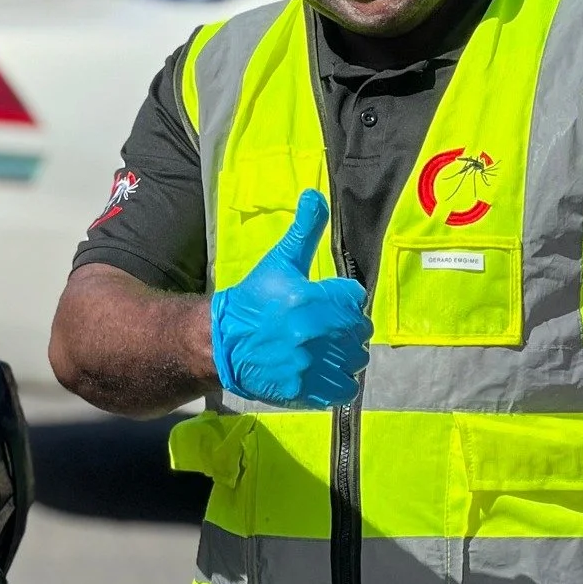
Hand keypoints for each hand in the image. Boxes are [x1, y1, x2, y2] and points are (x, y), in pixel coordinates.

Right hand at [211, 189, 370, 408]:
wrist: (222, 342)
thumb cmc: (255, 299)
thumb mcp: (279, 261)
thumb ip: (304, 230)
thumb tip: (316, 193)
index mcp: (309, 296)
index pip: (355, 297)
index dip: (342, 298)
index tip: (325, 301)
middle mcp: (313, 331)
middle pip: (360, 330)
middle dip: (345, 327)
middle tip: (323, 326)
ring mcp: (310, 363)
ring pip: (355, 360)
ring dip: (344, 355)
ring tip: (322, 348)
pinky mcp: (306, 389)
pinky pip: (345, 388)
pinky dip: (338, 382)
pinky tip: (321, 369)